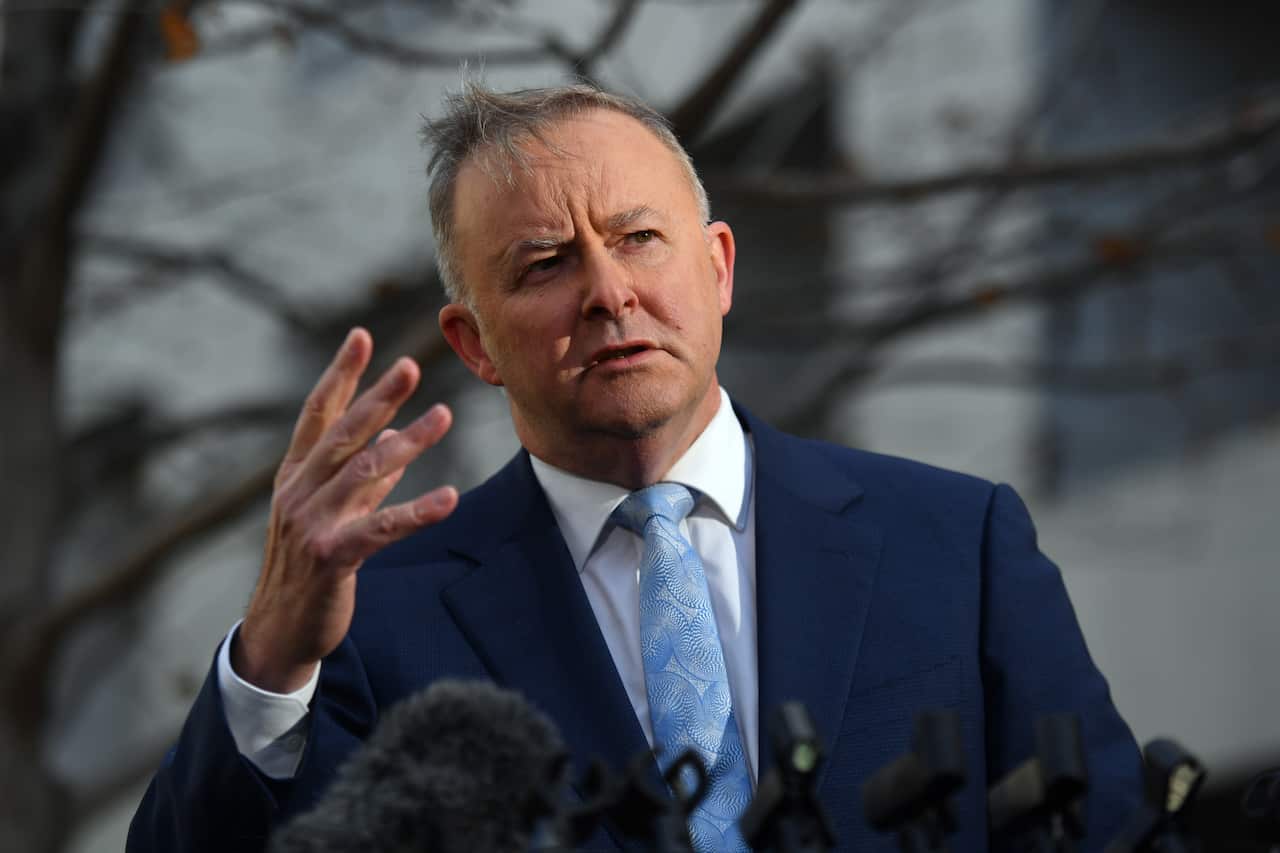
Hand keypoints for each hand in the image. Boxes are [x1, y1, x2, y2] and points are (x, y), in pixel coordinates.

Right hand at [232, 328, 457, 692]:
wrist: (279, 630)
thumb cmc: (308, 567)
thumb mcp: (329, 513)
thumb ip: (359, 478)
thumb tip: (390, 438)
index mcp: (295, 475)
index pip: (317, 414)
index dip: (340, 374)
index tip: (362, 336)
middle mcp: (298, 491)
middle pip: (343, 433)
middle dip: (378, 396)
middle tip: (411, 364)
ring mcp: (312, 522)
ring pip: (365, 471)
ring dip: (408, 441)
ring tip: (444, 416)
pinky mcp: (332, 555)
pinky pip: (382, 528)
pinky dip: (418, 510)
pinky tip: (449, 497)